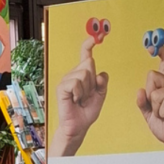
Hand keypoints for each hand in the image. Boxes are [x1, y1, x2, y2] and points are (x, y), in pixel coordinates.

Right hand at [50, 37, 108, 156]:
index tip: (99, 36)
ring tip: (81, 99)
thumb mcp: (100, 95)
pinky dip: (79, 93)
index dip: (90, 44)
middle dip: (93, 81)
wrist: (78, 127)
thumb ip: (102, 83)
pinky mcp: (61, 87)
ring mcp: (66, 80)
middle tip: (87, 95)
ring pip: (84, 74)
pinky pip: (76, 83)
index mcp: (82, 73)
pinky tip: (75, 100)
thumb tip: (100, 74)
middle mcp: (73, 73)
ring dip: (87, 89)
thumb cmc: (87, 111)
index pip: (86, 54)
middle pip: (89, 64)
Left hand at [136, 47, 163, 149]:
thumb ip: (143, 103)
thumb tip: (140, 91)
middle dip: (149, 95)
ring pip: (156, 93)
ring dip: (157, 109)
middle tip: (157, 108)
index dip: (161, 53)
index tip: (153, 47)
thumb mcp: (149, 116)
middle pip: (153, 77)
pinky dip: (163, 113)